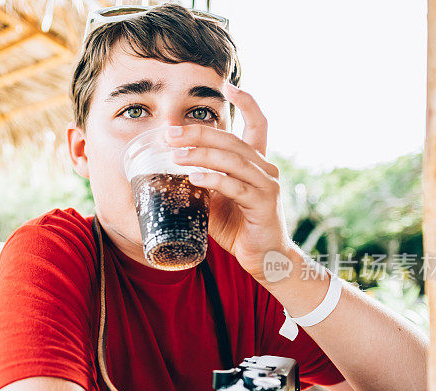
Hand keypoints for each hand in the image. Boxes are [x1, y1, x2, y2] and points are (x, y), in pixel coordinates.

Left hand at [164, 81, 293, 281]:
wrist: (265, 258)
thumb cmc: (239, 228)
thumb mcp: (214, 201)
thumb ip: (201, 184)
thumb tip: (168, 175)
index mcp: (256, 163)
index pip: (258, 124)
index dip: (247, 103)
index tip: (228, 86)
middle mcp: (265, 168)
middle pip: (232, 141)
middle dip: (199, 133)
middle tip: (171, 133)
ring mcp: (267, 185)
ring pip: (232, 160)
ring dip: (201, 155)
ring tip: (175, 154)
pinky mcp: (263, 204)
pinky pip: (235, 187)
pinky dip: (213, 180)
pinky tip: (194, 178)